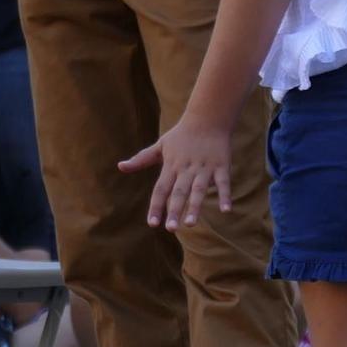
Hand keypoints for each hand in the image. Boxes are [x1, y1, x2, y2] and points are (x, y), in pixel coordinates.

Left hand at [118, 115, 232, 229]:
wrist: (207, 117)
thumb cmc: (181, 135)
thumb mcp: (160, 146)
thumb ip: (141, 159)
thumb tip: (120, 166)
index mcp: (171, 166)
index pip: (161, 189)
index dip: (156, 206)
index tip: (152, 224)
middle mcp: (187, 168)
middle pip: (179, 191)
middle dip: (175, 210)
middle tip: (171, 229)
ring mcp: (204, 168)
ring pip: (199, 189)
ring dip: (195, 206)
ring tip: (190, 224)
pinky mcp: (221, 166)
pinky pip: (224, 183)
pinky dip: (225, 196)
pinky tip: (226, 211)